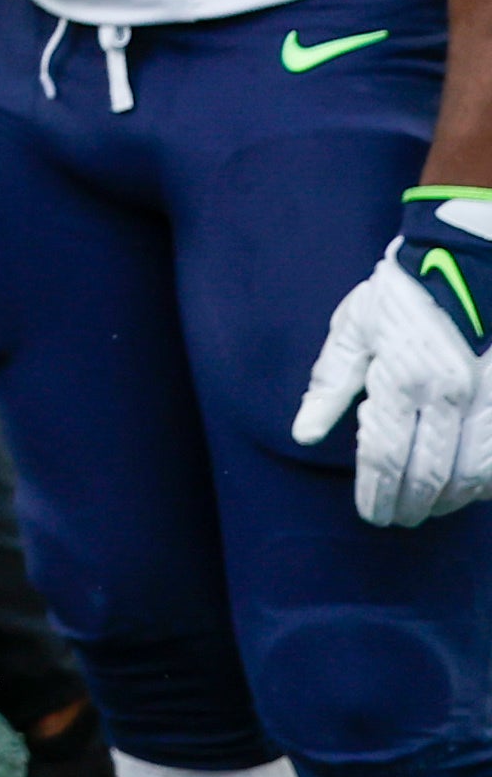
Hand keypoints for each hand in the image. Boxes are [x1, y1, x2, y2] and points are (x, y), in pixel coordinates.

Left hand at [294, 228, 491, 526]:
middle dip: (410, 505)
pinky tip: (467, 487)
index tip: (370, 514)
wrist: (465, 258)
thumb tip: (304, 434)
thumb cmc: (399, 295)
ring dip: (449, 500)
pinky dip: (484, 482)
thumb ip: (329, 386)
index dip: (377, 494)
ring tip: (426, 507)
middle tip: (395, 518)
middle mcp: (451, 398)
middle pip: (431, 476)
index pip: (386, 458)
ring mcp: (489, 400)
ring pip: (476, 476)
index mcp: (403, 381)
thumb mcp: (352, 330)